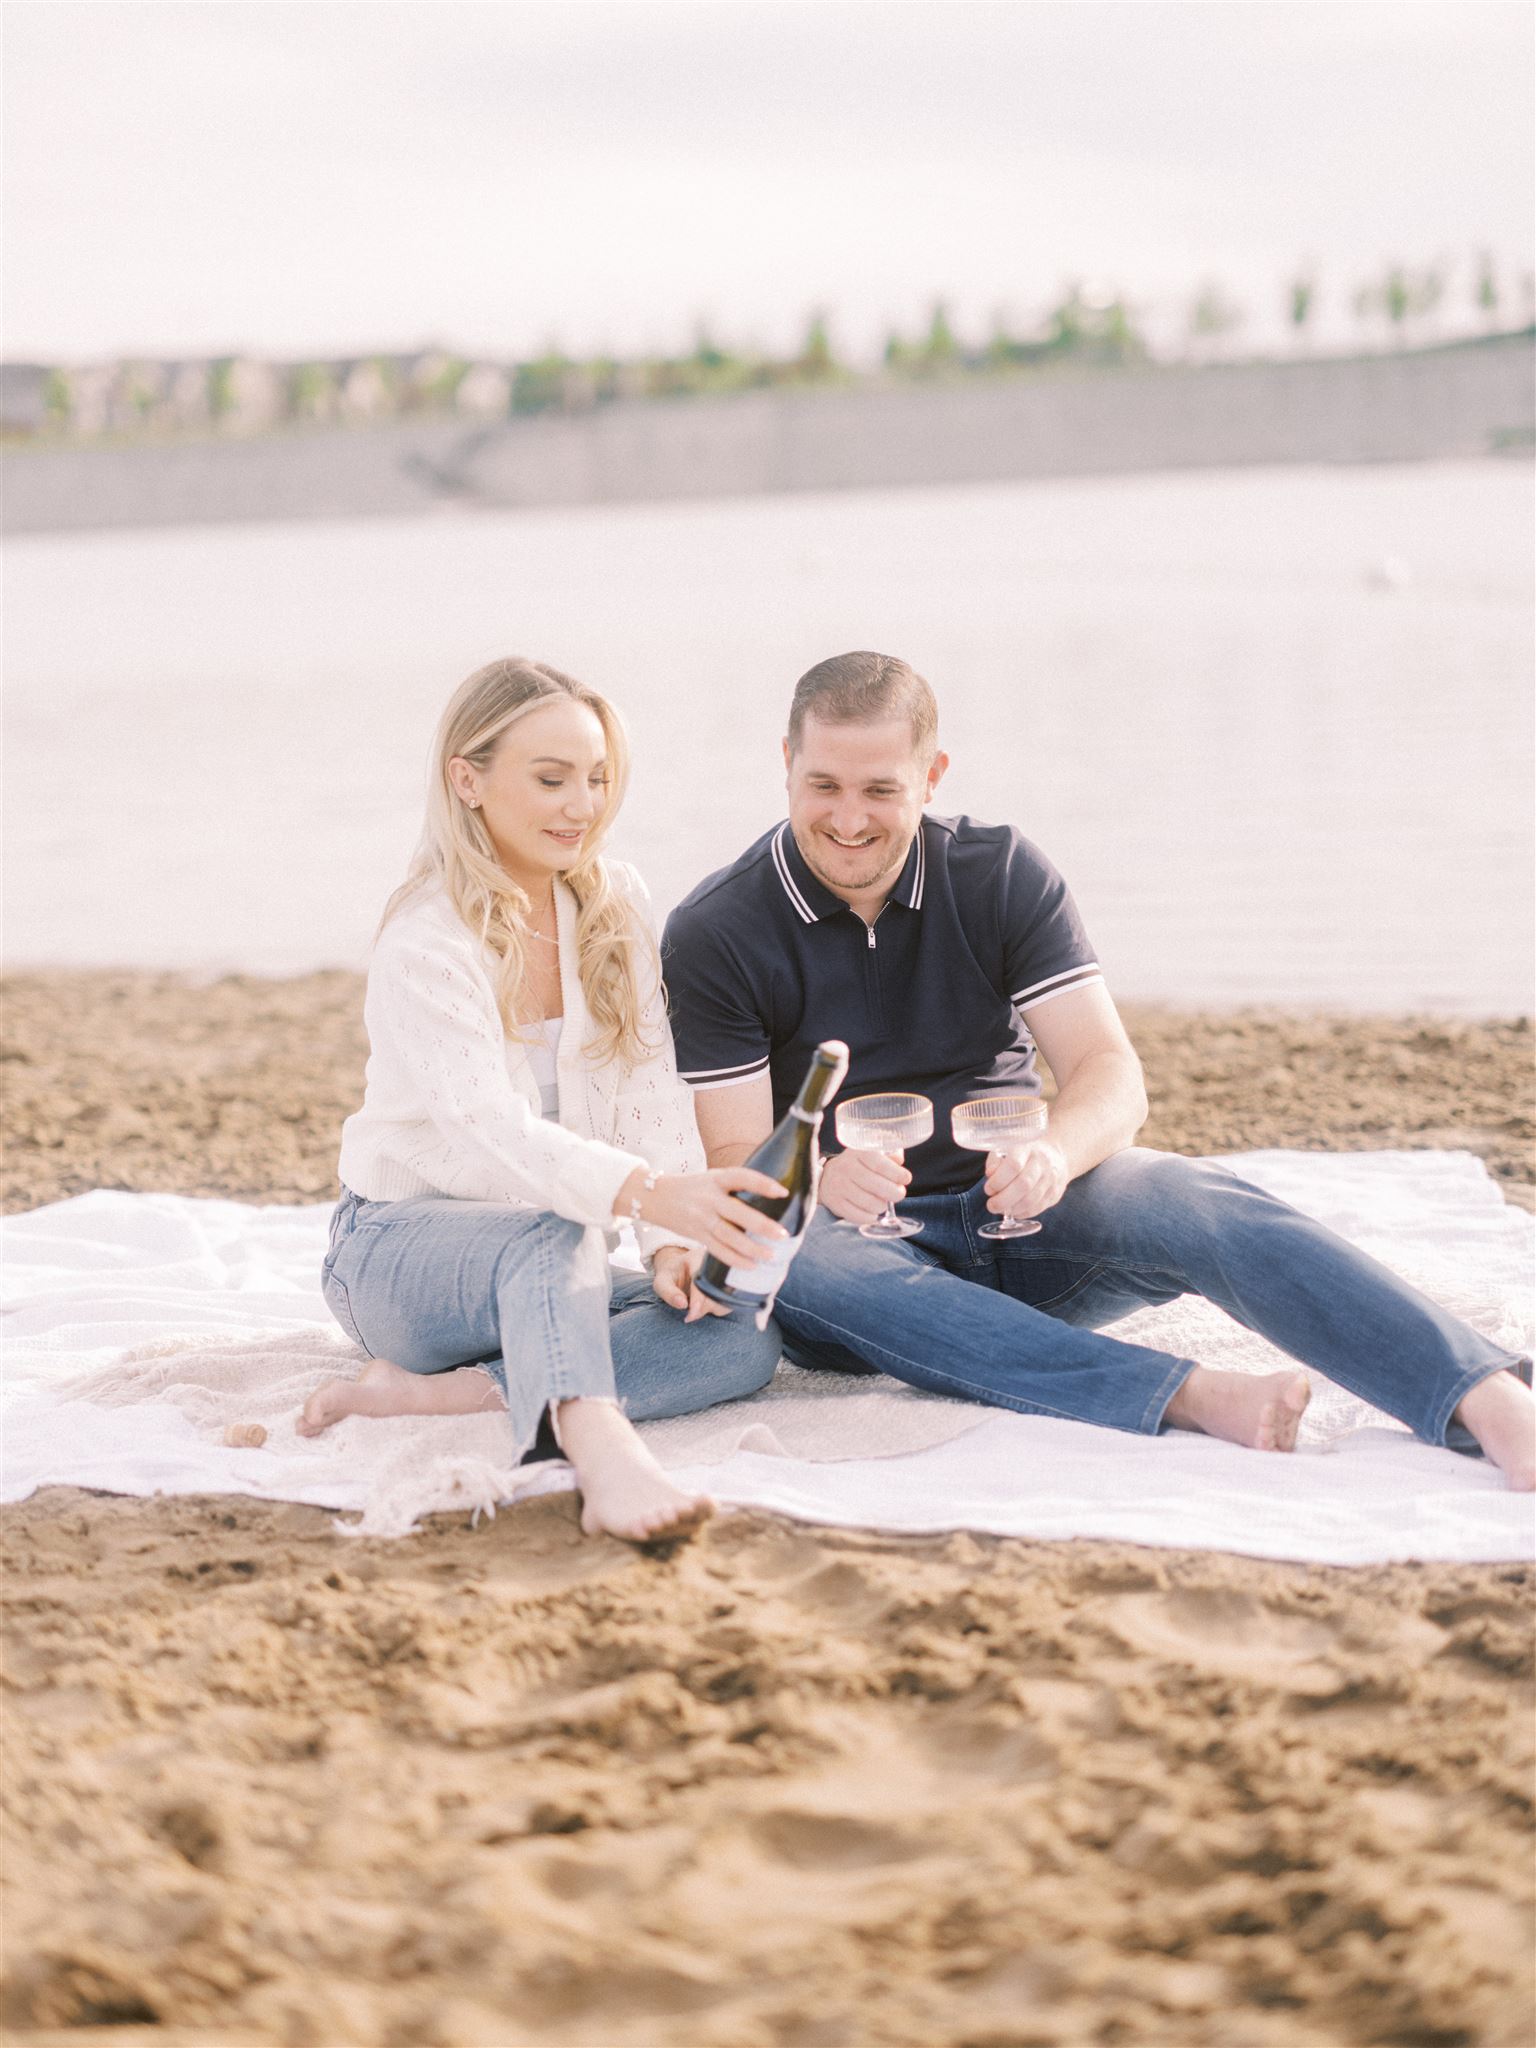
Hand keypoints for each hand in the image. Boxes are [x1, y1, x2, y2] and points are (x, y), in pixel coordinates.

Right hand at [620, 1165, 788, 1269]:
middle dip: (761, 1225)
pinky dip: (735, 1260)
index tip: (782, 1192)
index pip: (741, 1177)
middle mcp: (708, 1198)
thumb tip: (771, 1194)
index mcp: (715, 1178)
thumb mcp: (712, 1178)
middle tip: (783, 1235)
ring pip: (728, 1236)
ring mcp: (700, 1218)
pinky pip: (717, 1250)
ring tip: (770, 1256)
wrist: (653, 1196)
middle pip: (737, 1213)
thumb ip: (735, 1185)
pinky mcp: (695, 1235)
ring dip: (751, 1248)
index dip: (762, 1184)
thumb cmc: (693, 1187)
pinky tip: (751, 1266)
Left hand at [650, 1244, 732, 1321]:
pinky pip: (728, 1303)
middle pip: (716, 1292)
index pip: (703, 1280)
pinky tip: (706, 1304)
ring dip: (710, 1309)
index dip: (698, 1300)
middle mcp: (717, 1264)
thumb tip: (683, 1305)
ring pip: (725, 1300)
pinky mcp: (731, 1286)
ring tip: (696, 1305)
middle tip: (689, 1314)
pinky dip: (717, 1308)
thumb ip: (669, 1292)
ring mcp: (727, 1275)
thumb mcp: (662, 1281)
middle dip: (702, 1307)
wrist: (682, 1268)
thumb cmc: (671, 1275)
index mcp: (698, 1258)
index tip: (691, 1315)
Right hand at [818, 1147, 908, 1225]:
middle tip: (898, 1194)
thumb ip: (888, 1155)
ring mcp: (839, 1187)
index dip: (897, 1173)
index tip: (906, 1178)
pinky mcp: (835, 1203)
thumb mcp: (871, 1153)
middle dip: (894, 1192)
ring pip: (870, 1203)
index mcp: (857, 1153)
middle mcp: (846, 1168)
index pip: (879, 1164)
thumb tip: (899, 1160)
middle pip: (876, 1185)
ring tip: (883, 1202)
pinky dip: (870, 1217)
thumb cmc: (857, 1165)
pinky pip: (859, 1216)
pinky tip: (873, 1212)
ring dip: (882, 1206)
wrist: (827, 1177)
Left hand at [985, 1138, 1070, 1220]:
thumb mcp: (1006, 1149)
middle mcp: (1042, 1163)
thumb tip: (990, 1175)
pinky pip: (1037, 1208)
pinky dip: (1022, 1213)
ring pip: (1031, 1200)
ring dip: (1012, 1209)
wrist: (1056, 1155)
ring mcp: (1051, 1179)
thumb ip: (995, 1161)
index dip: (998, 1180)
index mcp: (1027, 1148)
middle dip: (1003, 1200)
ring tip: (1000, 1209)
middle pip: (1023, 1185)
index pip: (1014, 1165)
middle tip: (991, 1205)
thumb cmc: (1024, 1154)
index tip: (988, 1188)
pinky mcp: (1055, 1194)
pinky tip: (1013, 1211)